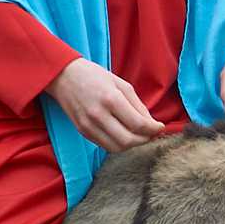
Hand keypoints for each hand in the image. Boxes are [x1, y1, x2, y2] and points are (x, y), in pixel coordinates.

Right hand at [45, 58, 163, 151]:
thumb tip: (152, 123)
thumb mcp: (121, 84)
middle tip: (151, 133)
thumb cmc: (95, 76)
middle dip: (144, 139)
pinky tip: (123, 134)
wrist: (63, 76)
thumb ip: (138, 105)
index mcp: (111, 99)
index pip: (138, 124)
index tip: (160, 127)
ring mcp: (88, 125)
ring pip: (117, 147)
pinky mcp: (82, 131)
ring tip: (139, 135)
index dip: (154, 129)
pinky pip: (105, 145)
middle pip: (128, 140)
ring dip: (132, 145)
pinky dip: (118, 144)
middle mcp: (98, 115)